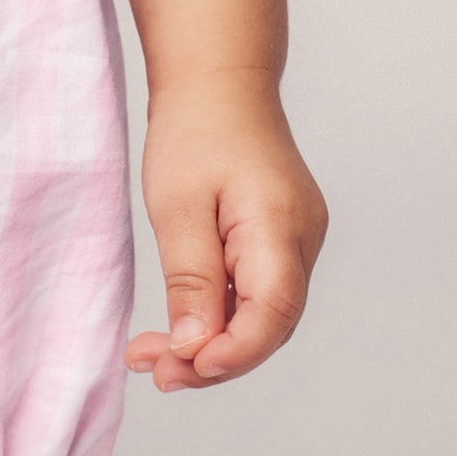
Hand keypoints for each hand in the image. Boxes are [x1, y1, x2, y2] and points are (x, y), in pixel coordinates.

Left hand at [126, 69, 326, 391]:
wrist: (218, 82)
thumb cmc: (196, 130)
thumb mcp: (177, 204)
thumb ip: (191, 278)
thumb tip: (194, 347)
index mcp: (280, 224)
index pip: (273, 311)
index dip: (233, 352)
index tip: (182, 367)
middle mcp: (303, 239)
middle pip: (269, 324)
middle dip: (213, 359)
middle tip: (154, 372)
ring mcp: (298, 242)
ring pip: (263, 315)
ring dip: (213, 343)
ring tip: (153, 359)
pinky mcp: (281, 242)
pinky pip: (257, 294)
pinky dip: (221, 317)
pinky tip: (181, 330)